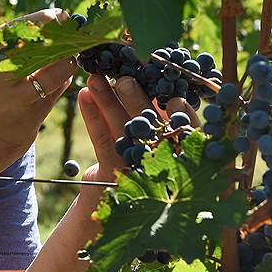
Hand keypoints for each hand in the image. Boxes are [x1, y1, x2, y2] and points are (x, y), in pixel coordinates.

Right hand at [0, 9, 76, 176]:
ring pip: (56, 78)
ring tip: (66, 56)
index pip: (19, 35)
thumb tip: (35, 26)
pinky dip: (58, 85)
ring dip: (66, 63)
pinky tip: (56, 78)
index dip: (43, 21)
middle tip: (71, 34)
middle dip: (63, 42)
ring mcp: (16, 110)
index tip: (57, 15)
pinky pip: (52, 99)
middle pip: (45, 55)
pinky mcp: (29, 129)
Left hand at [76, 74, 199, 208]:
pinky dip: (92, 115)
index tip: (175, 99)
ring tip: (96, 79)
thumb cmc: (147, 150)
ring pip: (123, 129)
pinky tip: (84, 95)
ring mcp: (133, 167)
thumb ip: (168, 112)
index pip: (187, 130)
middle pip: (152, 128)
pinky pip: (101, 138)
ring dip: (108, 102)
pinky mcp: (109, 171)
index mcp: (183, 150)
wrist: (115, 192)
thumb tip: (166, 79)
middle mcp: (160, 161)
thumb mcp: (162, 132)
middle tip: (124, 80)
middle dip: (137, 102)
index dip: (183, 115)